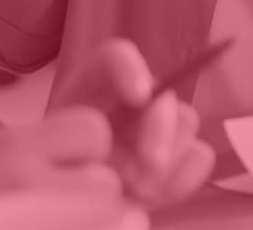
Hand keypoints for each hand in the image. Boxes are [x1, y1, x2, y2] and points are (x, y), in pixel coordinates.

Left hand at [51, 39, 214, 207]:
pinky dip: (182, 178)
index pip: (116, 58)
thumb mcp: (53, 148)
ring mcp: (161, 126)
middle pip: (162, 91)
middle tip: (148, 162)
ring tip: (136, 187)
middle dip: (160, 127)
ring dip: (167, 158)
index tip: (138, 95)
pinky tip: (155, 194)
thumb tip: (114, 149)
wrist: (72, 195)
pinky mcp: (180, 157)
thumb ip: (74, 138)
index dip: (131, 69)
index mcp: (96, 83)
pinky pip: (199, 157)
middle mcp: (135, 97)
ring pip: (186, 121)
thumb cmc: (57, 167)